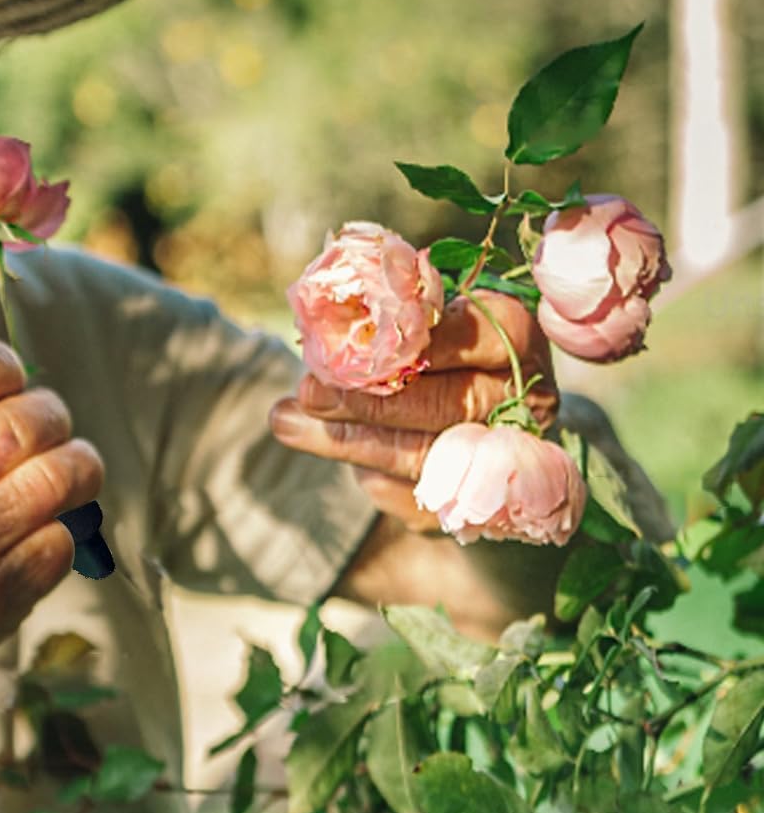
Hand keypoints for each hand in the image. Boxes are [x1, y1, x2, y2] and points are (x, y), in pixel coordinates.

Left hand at [268, 291, 557, 532]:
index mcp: (514, 333)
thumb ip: (386, 308)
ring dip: (352, 441)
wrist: (463, 393)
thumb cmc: (427, 337)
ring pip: (427, 455)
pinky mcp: (483, 505)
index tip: (349, 349)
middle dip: (368, 400)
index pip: (470, 334)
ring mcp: (510, 453)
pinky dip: (371, 476)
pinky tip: (332, 451)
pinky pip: (420, 498)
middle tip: (309, 391)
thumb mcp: (416, 308)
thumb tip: (327, 314)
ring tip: (289, 422)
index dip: (409, 345)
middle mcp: (524, 395)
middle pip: (447, 403)